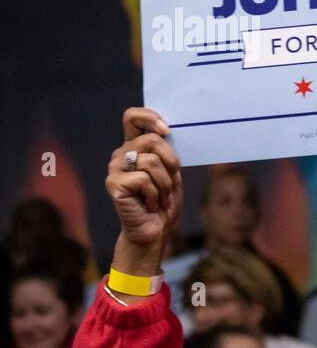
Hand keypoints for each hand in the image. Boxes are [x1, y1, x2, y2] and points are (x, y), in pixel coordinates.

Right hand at [106, 107, 181, 274]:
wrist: (155, 229)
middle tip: (171, 181)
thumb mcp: (171, 172)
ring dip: (165, 183)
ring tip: (161, 196)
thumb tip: (167, 132)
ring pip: (151, 161)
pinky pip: (144, 179)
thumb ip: (166, 152)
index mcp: (135, 147)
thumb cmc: (164, 201)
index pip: (132, 117)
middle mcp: (121, 154)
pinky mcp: (114, 184)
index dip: (149, 117)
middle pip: (151, 139)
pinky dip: (156, 194)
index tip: (167, 131)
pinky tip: (151, 204)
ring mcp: (114, 169)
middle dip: (171, 162)